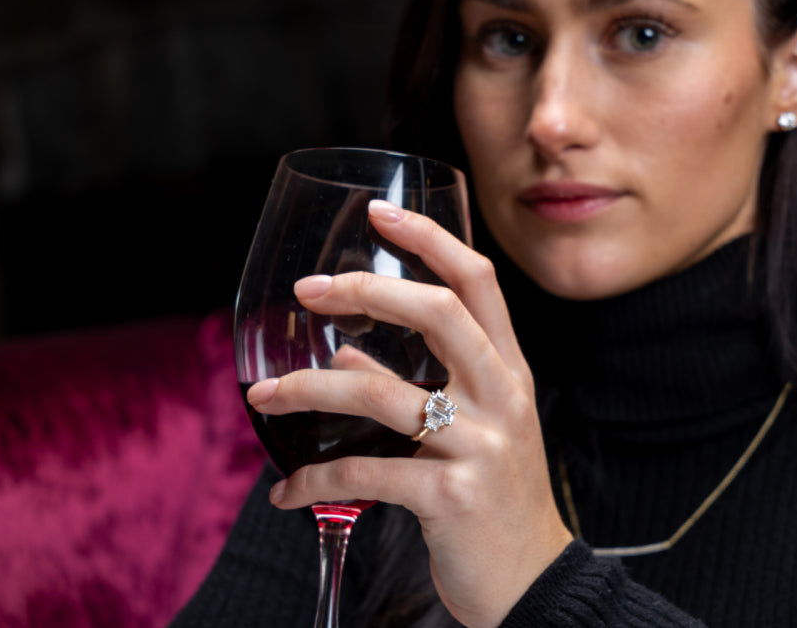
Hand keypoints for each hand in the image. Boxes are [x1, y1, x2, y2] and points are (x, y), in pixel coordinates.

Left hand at [245, 200, 574, 627]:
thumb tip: (347, 350)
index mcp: (510, 373)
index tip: (380, 212)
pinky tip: (286, 493)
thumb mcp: (473, 433)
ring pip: (381, 393)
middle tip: (307, 290)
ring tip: (263, 396)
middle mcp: (503, 398)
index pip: (478, 284)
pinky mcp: (451, 495)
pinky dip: (314, 481)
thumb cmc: (497, 501)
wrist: (534, 584)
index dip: (430, 239)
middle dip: (365, 290)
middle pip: (439, 313)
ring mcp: (481, 445)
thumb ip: (420, 386)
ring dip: (309, 388)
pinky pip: (364, 473)